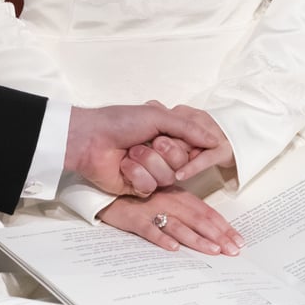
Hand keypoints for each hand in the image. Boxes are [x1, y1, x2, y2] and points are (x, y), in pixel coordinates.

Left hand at [66, 103, 226, 197]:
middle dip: (162, 151)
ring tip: (129, 152)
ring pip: (166, 177)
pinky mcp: (136, 188)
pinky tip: (122, 166)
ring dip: (146, 162)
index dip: (180, 144)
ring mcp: (148, 172)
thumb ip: (188, 128)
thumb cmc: (119, 121)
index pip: (190, 148)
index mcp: (165, 136)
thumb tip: (215, 140)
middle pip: (180, 164)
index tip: (164, 135)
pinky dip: (135, 174)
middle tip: (144, 141)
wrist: (90, 138)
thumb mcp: (157, 116)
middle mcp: (159, 154)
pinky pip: (149, 188)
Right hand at [98, 185, 243, 255]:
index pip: (205, 211)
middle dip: (218, 235)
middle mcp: (167, 200)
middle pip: (197, 218)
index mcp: (177, 195)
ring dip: (196, 238)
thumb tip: (209, 228)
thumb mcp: (163, 197)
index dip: (223, 226)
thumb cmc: (138, 196)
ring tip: (212, 250)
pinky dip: (161, 238)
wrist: (108, 192)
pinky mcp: (134, 218)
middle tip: (233, 250)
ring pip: (177, 225)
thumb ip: (183, 209)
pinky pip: (149, 229)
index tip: (238, 240)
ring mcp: (151, 209)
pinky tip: (172, 248)